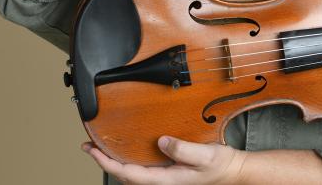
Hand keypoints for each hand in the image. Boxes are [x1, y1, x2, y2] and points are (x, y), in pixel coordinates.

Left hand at [82, 136, 246, 184]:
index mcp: (166, 180)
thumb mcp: (204, 156)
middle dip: (104, 161)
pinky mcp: (167, 171)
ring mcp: (164, 177)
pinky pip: (141, 167)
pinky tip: (125, 149)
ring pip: (131, 172)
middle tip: (88, 145)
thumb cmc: (221, 166)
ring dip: (114, 160)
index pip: (127, 174)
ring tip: (100, 147)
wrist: (233, 171)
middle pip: (124, 175)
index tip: (92, 149)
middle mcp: (161, 180)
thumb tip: (162, 141)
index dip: (106, 162)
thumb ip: (183, 150)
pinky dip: (127, 158)